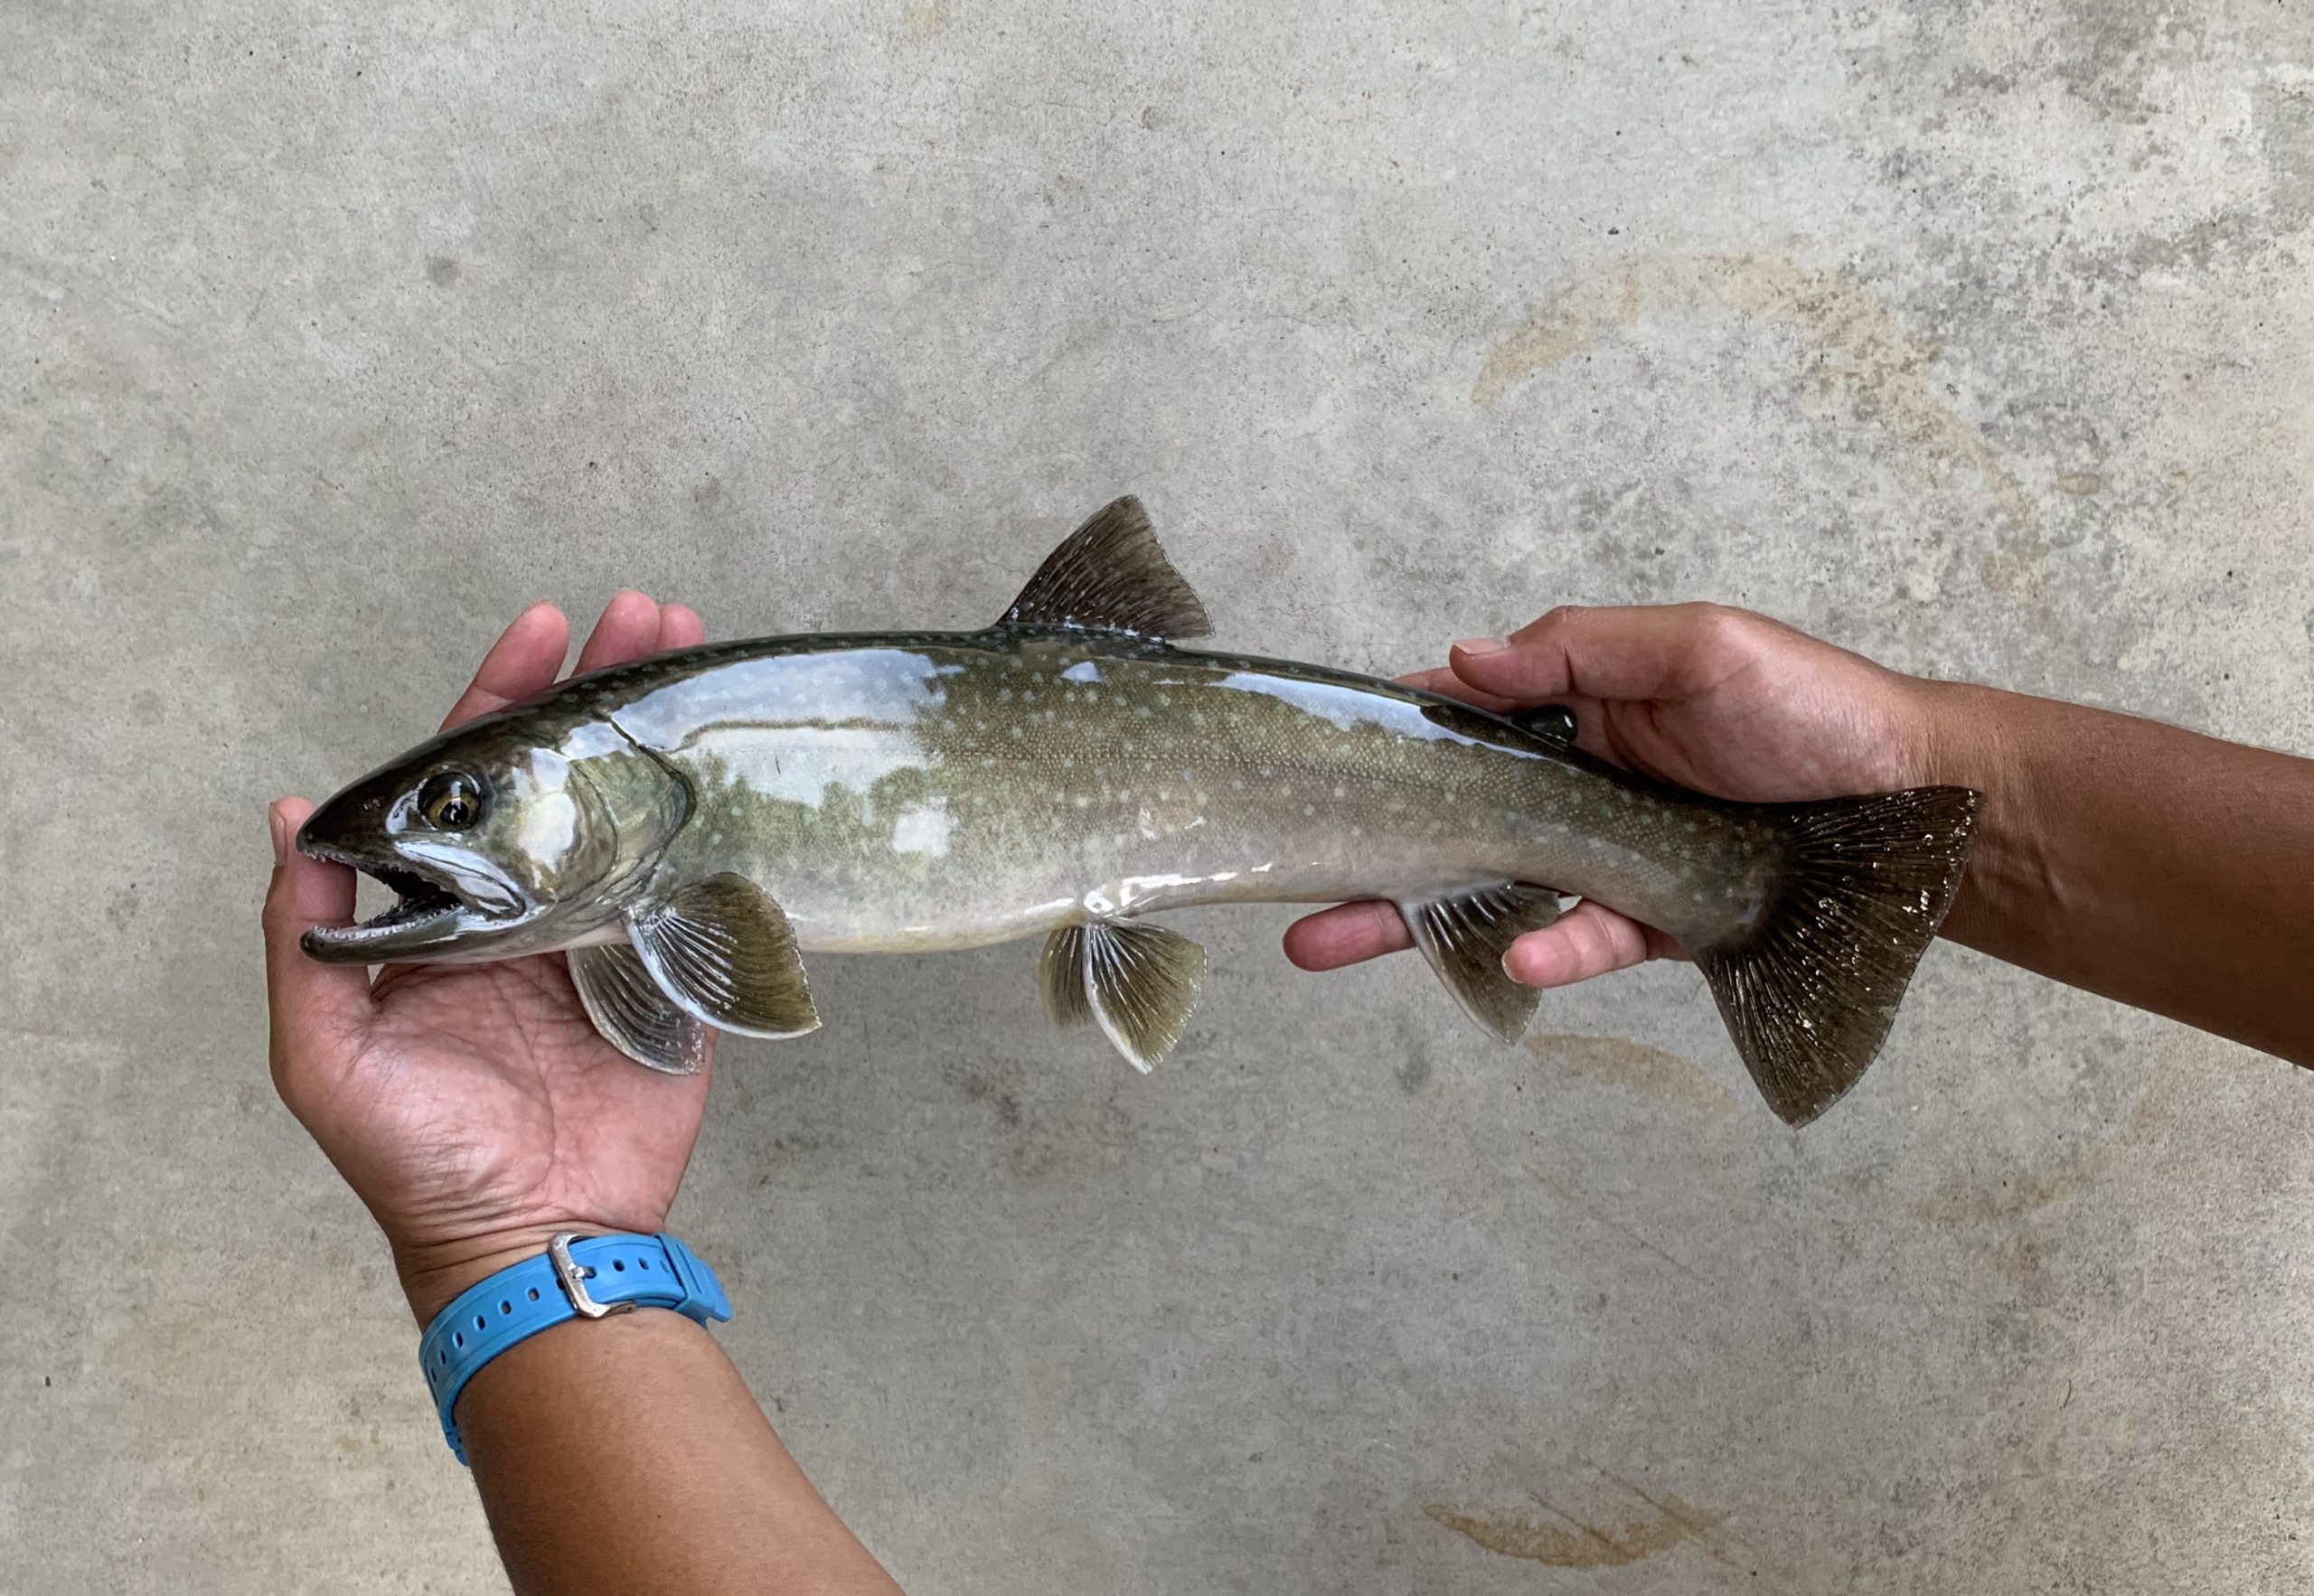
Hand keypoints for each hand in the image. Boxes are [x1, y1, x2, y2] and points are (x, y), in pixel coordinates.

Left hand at [264, 595, 710, 1323]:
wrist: (534, 1237)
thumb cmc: (415, 1158)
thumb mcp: (325, 1055)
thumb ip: (306, 940)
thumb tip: (290, 816)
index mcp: (449, 911)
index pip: (472, 778)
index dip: (501, 698)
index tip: (541, 628)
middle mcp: (529, 904)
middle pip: (567, 773)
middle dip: (602, 691)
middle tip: (645, 615)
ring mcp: (608, 934)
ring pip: (639, 808)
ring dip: (666, 733)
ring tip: (696, 657)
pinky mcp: (673, 974)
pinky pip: (700, 886)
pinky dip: (723, 822)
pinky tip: (743, 763)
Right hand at [1284, 602, 1934, 987]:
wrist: (1918, 806)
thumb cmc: (1813, 708)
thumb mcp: (1698, 647)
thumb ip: (1580, 649)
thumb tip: (1464, 659)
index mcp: (1579, 711)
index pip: (1462, 722)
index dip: (1390, 739)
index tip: (1314, 757)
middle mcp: (1578, 788)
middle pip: (1451, 822)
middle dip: (1366, 852)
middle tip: (1283, 883)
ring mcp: (1607, 861)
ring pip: (1490, 892)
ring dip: (1410, 920)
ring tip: (1329, 942)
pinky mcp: (1652, 925)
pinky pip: (1582, 941)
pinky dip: (1546, 950)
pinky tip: (1513, 958)